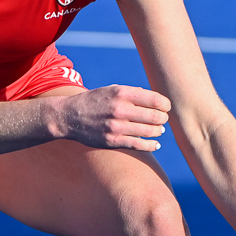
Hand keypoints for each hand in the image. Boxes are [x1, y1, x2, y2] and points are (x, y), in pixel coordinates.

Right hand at [51, 85, 169, 151]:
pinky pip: (138, 144)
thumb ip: (133, 93)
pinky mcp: (112, 141)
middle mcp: (120, 109)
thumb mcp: (112, 90)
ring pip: (148, 131)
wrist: (69, 116)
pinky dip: (151, 145)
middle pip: (154, 116)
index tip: (166, 108)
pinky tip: (155, 144)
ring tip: (159, 130)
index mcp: (122, 93)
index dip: (165, 105)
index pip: (155, 99)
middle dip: (163, 119)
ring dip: (158, 131)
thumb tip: (156, 100)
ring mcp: (116, 126)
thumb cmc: (95, 101)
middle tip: (163, 120)